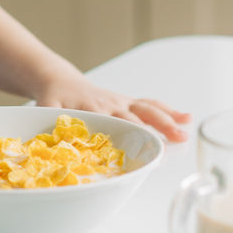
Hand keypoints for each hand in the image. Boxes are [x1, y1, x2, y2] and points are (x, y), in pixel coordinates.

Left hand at [34, 72, 191, 142]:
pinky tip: (186, 118)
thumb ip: (49, 123)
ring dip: (166, 120)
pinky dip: (168, 110)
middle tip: (171, 144)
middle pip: (135, 118)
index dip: (127, 136)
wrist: (60, 81)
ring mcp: (121, 103)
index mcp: (92, 108)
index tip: (141, 150)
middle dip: (154, 130)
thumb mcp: (46, 109)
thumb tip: (51, 143)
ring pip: (147, 110)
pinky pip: (149, 104)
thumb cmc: (55, 99)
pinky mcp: (127, 103)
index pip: (113, 124)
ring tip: (184, 133)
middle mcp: (111, 104)